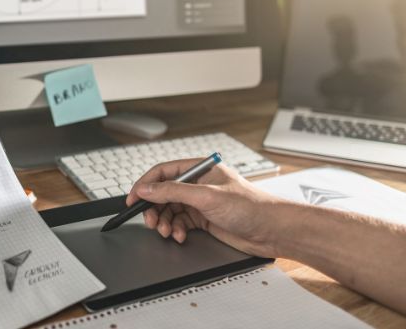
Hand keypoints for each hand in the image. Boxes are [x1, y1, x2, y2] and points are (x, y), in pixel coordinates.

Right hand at [126, 159, 286, 257]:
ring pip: (170, 210)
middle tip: (151, 222)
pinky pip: (180, 223)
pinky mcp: (204, 219)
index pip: (163, 172)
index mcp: (200, 168)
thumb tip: (146, 189)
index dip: (145, 185)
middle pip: (163, 193)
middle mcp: (198, 184)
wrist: (272, 231)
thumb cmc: (250, 206)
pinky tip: (181, 236)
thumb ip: (172, 192)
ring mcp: (201, 202)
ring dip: (165, 222)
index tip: (133, 199)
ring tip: (167, 231)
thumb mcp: (206, 196)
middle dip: (154, 208)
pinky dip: (177, 230)